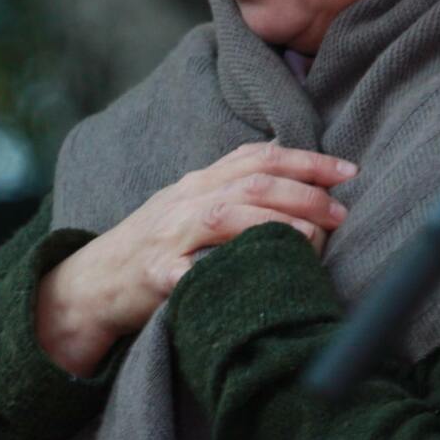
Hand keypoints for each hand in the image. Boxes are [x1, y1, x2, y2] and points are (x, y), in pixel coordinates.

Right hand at [37, 142, 355, 375]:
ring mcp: (169, 237)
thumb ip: (232, 189)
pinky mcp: (155, 275)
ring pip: (227, 216)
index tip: (348, 171)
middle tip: (340, 212)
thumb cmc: (153, 246)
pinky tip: (256, 276)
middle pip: (252, 183)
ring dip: (276, 224)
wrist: (90, 283)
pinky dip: (224, 271)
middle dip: (304, 193)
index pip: (259, 157)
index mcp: (198, 182)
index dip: (306, 160)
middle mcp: (185, 201)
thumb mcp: (189, 207)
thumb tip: (292, 173)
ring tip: (313, 240)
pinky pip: (192, 272)